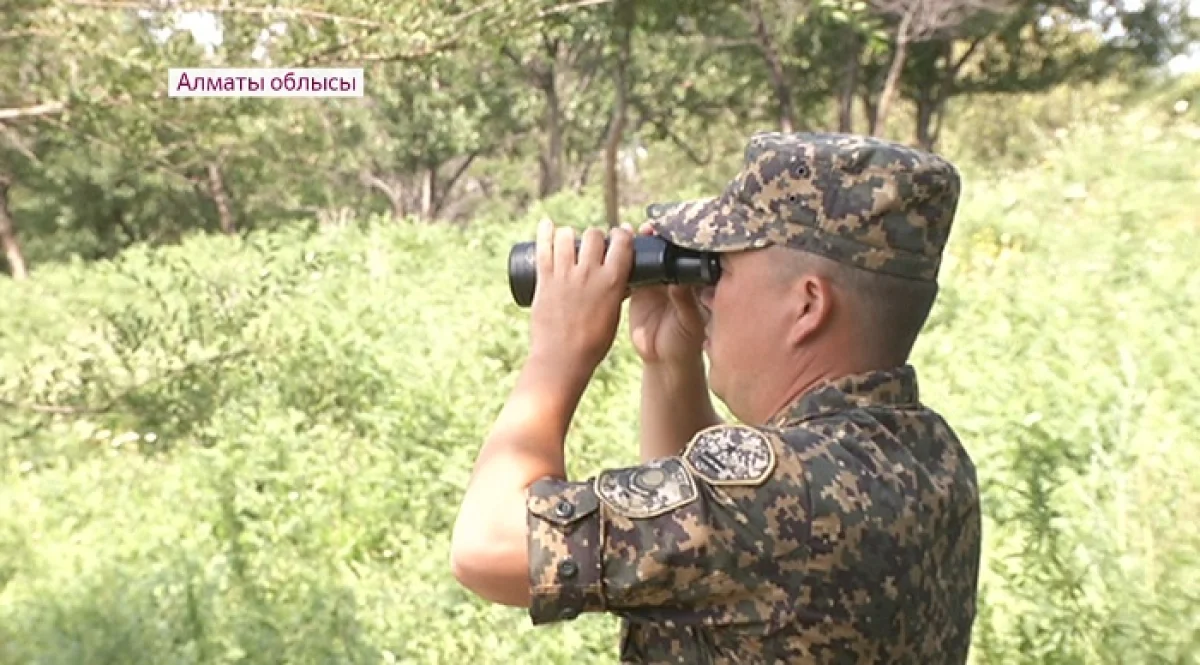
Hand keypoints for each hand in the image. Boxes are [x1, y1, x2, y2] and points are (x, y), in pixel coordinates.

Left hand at [528, 219, 633, 370]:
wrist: (563, 359)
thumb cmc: (593, 343)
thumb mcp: (614, 314)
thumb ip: (617, 293)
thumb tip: (622, 282)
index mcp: (613, 281)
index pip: (622, 242)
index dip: (622, 234)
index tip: (619, 235)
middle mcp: (590, 273)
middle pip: (594, 235)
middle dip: (594, 236)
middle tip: (591, 245)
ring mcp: (565, 275)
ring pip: (567, 237)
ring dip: (569, 234)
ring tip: (569, 240)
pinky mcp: (545, 281)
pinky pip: (543, 249)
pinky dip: (544, 232)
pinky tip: (546, 223)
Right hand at [627, 222, 707, 364]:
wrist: (663, 360)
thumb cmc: (685, 341)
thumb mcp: (689, 322)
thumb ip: (684, 301)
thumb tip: (678, 280)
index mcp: (690, 281)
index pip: (685, 253)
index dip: (678, 239)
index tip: (671, 230)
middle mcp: (674, 277)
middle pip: (665, 248)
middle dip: (657, 235)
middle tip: (648, 228)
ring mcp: (655, 282)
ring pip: (647, 256)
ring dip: (639, 244)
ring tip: (630, 233)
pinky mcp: (637, 290)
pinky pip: (630, 271)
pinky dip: (623, 261)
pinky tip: (615, 251)